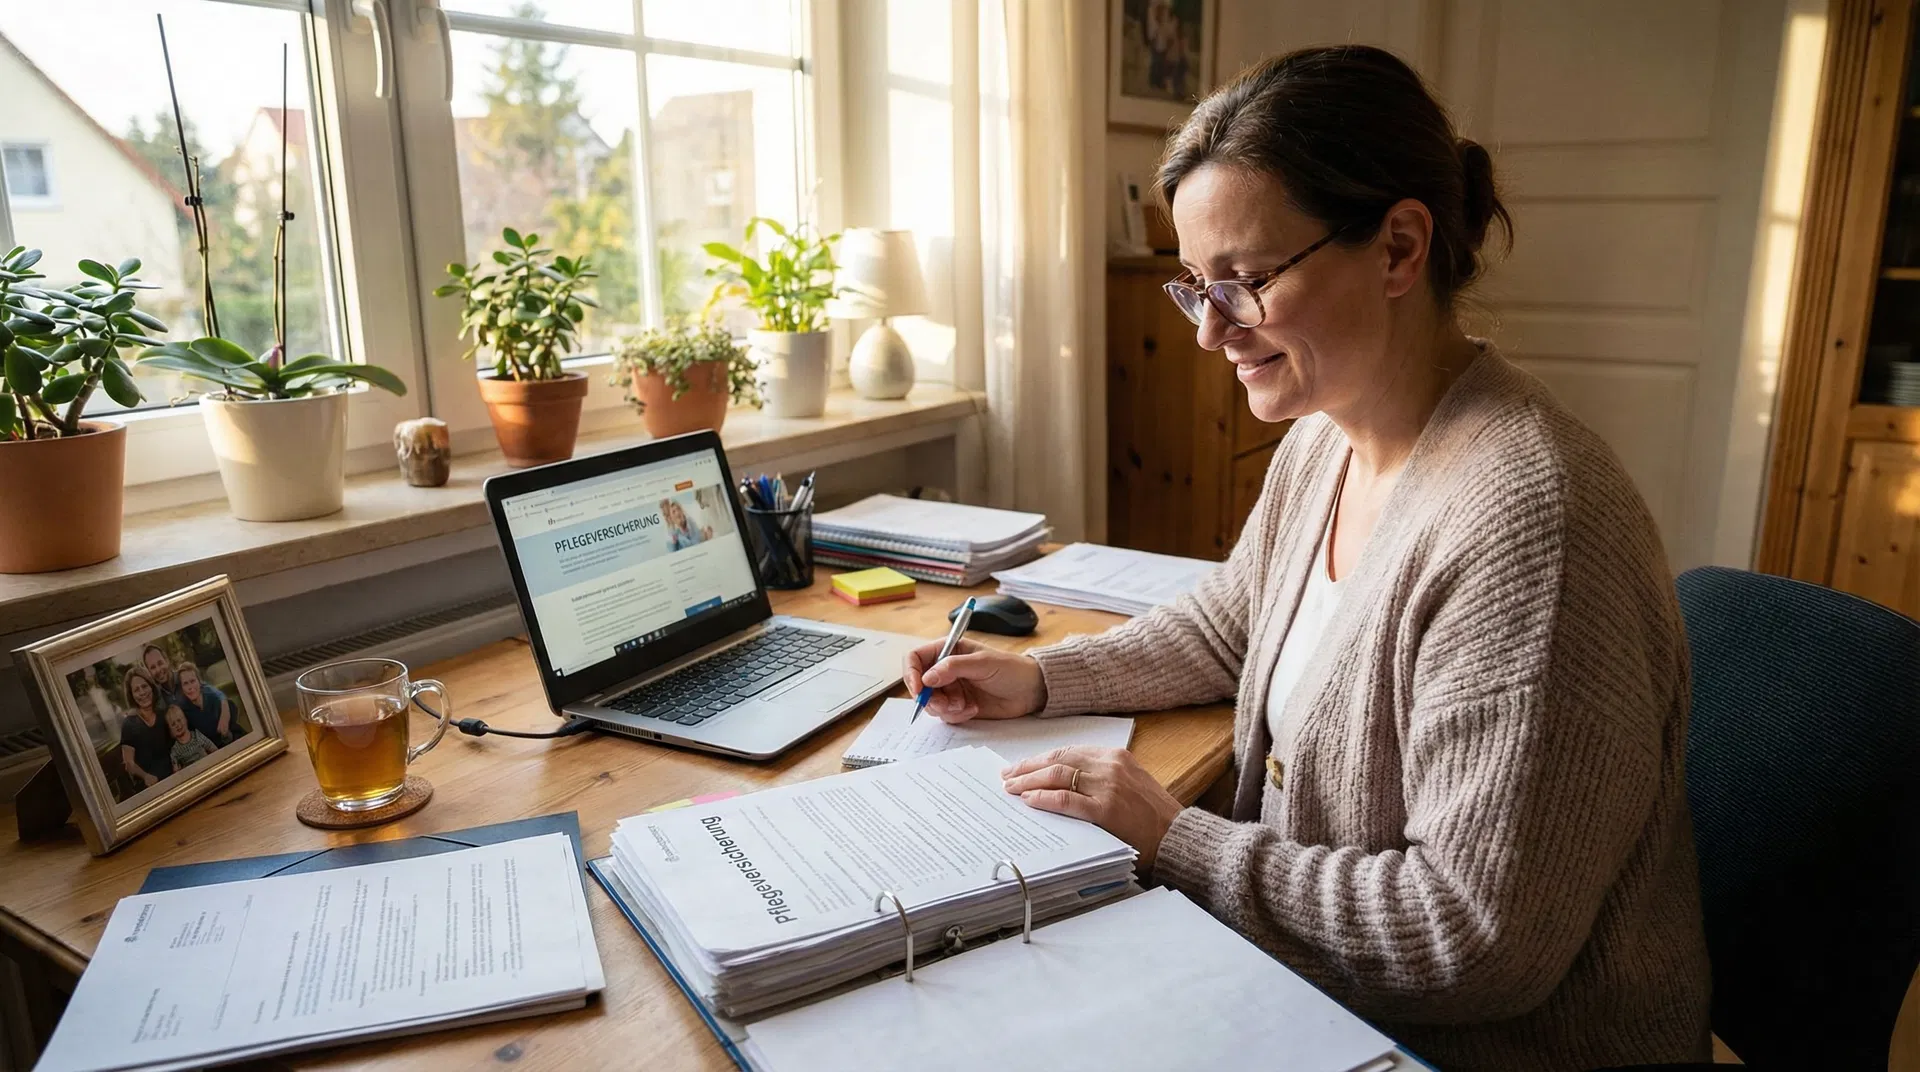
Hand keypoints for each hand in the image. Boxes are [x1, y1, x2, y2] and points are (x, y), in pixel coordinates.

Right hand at [902, 638, 1045, 723]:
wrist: (1031, 691)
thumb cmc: (1012, 669)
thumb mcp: (983, 663)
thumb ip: (953, 668)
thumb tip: (927, 677)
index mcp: (948, 650)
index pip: (916, 658)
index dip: (911, 673)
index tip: (919, 689)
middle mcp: (945, 670)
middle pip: (919, 685)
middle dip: (931, 698)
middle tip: (947, 704)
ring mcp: (951, 689)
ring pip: (931, 703)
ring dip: (945, 708)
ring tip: (965, 705)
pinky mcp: (958, 706)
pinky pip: (945, 715)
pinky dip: (956, 716)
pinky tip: (973, 709)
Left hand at [1001, 747, 1183, 870]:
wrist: (1178, 837)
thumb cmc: (1153, 816)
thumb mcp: (1130, 784)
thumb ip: (1100, 777)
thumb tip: (1061, 782)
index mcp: (1116, 756)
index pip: (1068, 751)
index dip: (1041, 758)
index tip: (1022, 766)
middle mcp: (1111, 766)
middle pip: (1058, 760)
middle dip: (1028, 768)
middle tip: (1007, 776)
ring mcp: (1108, 787)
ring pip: (1058, 776)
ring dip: (1029, 782)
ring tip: (1012, 789)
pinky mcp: (1106, 810)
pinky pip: (1067, 800)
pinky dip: (1045, 799)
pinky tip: (1029, 801)